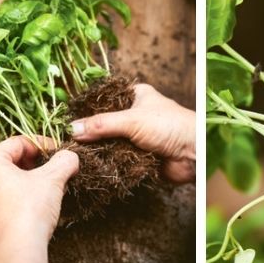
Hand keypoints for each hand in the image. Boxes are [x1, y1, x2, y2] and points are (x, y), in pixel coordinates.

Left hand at [0, 136, 78, 253]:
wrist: (16, 250)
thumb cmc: (29, 211)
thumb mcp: (52, 180)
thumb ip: (64, 161)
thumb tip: (70, 157)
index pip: (17, 143)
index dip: (42, 144)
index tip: (58, 152)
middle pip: (8, 160)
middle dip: (33, 163)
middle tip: (53, 169)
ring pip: (4, 180)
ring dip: (26, 179)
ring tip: (46, 187)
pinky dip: (16, 195)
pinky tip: (34, 204)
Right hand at [69, 84, 195, 182]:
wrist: (195, 154)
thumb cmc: (171, 126)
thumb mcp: (131, 120)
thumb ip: (101, 125)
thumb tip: (73, 129)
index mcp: (135, 96)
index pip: (104, 100)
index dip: (87, 109)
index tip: (67, 119)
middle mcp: (136, 114)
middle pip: (106, 123)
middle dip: (91, 133)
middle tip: (69, 141)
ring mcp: (138, 136)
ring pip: (111, 142)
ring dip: (99, 149)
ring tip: (76, 155)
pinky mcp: (140, 156)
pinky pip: (119, 158)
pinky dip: (109, 162)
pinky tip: (93, 166)